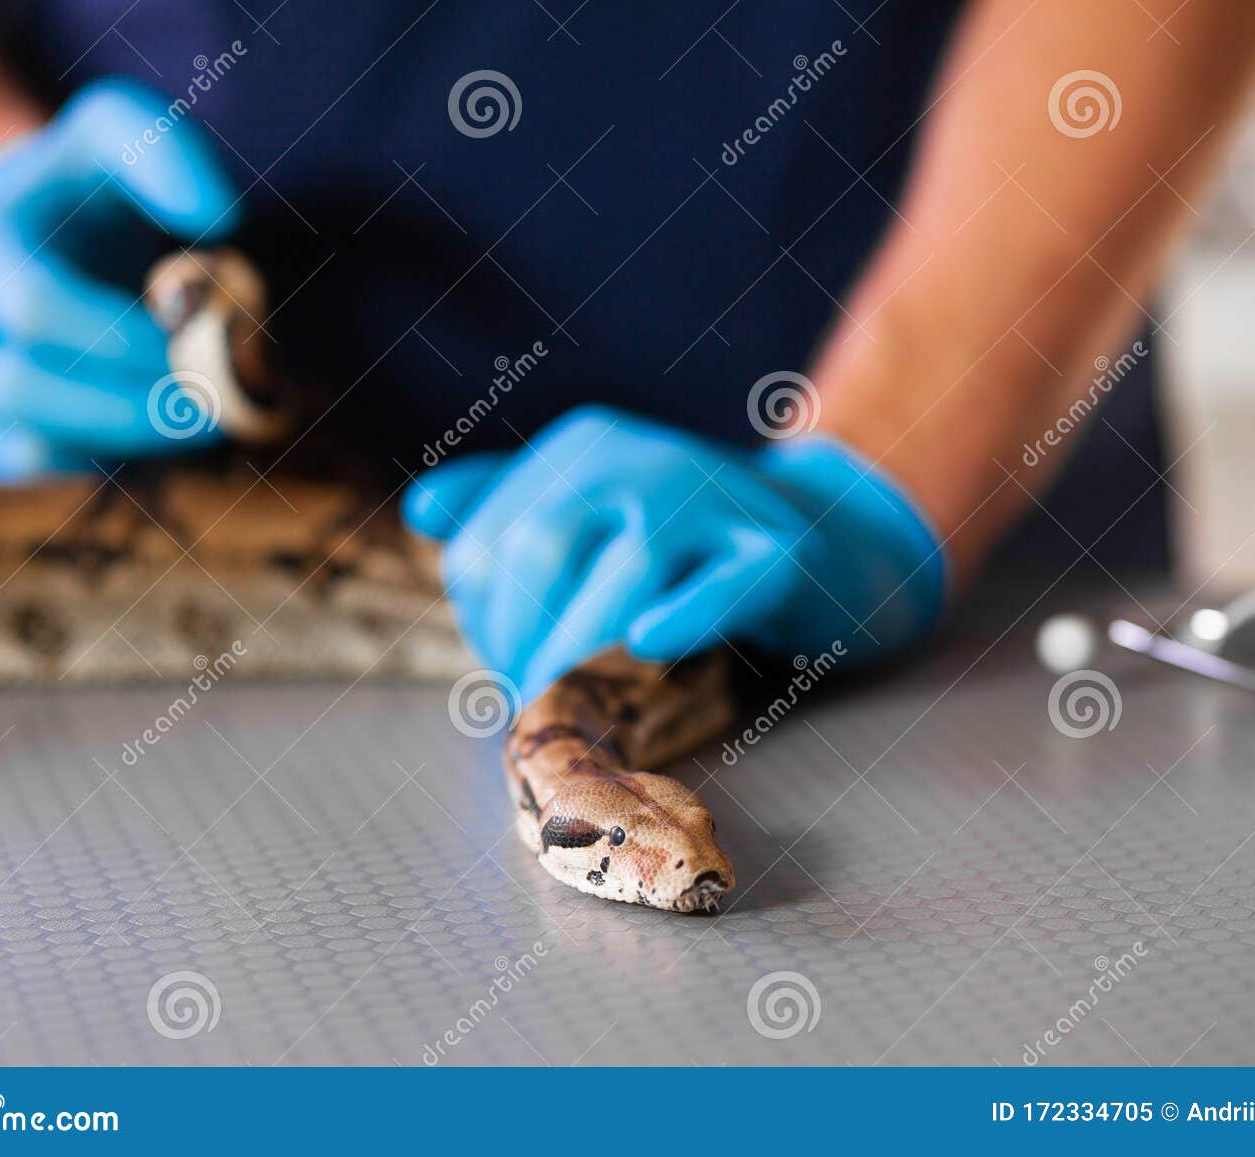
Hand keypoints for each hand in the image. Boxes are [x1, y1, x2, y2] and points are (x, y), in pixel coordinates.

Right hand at [0, 78, 239, 480]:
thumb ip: (171, 158)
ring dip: (133, 435)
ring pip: (33, 440)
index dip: (123, 335)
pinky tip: (170, 423)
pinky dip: (116, 456)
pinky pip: (46, 465)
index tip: (204, 331)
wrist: (57, 232)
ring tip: (216, 414)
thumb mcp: (126, 133)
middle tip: (223, 394)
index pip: (35, 305)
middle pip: (24, 386)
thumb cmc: (99, 183)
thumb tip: (224, 219)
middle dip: (133, 397)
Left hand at [403, 406, 948, 698]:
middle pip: (542, 549)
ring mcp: (716, 500)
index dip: (483, 622)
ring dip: (582, 653)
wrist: (827, 534)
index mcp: (584, 448)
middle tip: (536, 704)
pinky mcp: (781, 554)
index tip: (508, 671)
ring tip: (576, 706)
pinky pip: (725, 585)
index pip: (490, 541)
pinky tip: (649, 645)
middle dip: (521, 642)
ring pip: (626, 572)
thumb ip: (510, 505)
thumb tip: (427, 509)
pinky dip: (684, 615)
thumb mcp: (598, 509)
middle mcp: (641, 457)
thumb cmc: (689, 543)